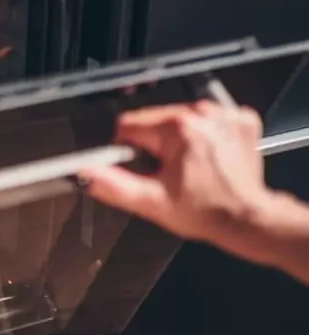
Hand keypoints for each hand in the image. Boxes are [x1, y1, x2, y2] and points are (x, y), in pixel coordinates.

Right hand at [79, 100, 273, 252]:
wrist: (249, 220)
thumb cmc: (206, 212)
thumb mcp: (151, 202)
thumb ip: (113, 185)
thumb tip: (85, 173)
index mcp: (176, 129)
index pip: (128, 125)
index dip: (129, 150)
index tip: (147, 168)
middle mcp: (200, 114)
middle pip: (154, 119)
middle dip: (154, 144)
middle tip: (170, 172)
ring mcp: (222, 115)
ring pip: (178, 118)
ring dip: (178, 139)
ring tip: (190, 166)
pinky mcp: (239, 119)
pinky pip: (206, 119)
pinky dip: (204, 135)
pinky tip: (208, 156)